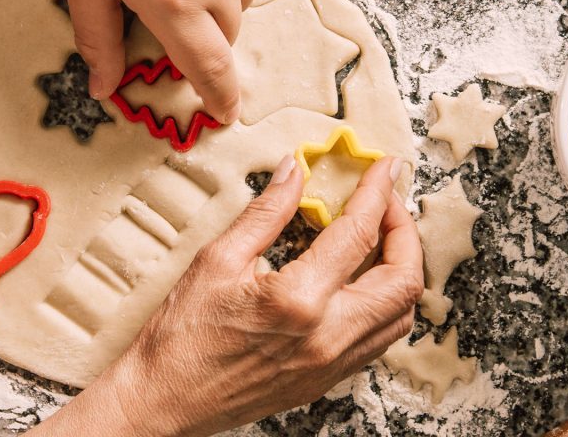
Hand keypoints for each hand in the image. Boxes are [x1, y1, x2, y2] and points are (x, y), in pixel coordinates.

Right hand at [29, 156, 422, 436]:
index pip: (358, 234)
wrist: (163, 401)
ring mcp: (332, 364)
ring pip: (401, 315)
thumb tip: (295, 172)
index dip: (377, 192)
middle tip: (386, 203)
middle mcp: (328, 337)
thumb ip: (267, 212)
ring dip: (401, 270)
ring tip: (379, 239)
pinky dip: (385, 303)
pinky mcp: (327, 380)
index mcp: (299, 300)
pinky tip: (362, 281)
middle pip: (403, 280)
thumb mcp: (218, 259)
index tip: (384, 168)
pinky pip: (380, 339)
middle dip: (404, 232)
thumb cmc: (182, 336)